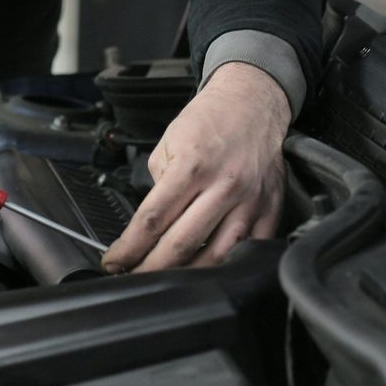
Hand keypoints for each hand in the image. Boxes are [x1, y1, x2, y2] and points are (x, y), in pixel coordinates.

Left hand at [101, 62, 290, 272]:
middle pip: (182, 244)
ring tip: (166, 284)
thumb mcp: (169, 143)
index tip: (114, 262)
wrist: (252, 102)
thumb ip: (160, 185)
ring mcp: (250, 201)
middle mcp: (224, 186)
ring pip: (217, 257)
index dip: (129, 248)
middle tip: (132, 279)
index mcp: (192, 166)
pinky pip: (250, 251)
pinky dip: (228, 268)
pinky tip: (208, 275)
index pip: (153, 219)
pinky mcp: (271, 210)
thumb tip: (151, 225)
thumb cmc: (209, 120)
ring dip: (187, 278)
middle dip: (150, 269)